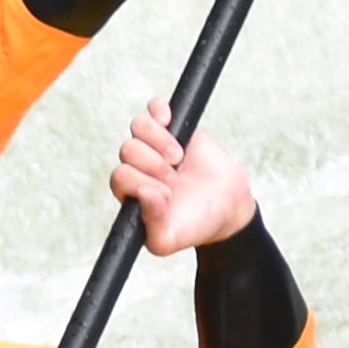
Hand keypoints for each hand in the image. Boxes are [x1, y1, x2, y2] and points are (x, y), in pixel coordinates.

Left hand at [112, 100, 259, 254]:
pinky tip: (169, 122)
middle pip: (128, 150)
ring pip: (138, 127)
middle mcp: (138, 167)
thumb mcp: (169, 239)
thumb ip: (152, 224)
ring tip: (178, 159)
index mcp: (130, 192)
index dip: (143, 182)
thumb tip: (145, 193)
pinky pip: (154, 108)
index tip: (166, 194)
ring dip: (160, 142)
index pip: (120, 176)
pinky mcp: (174, 129)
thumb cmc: (195, 225)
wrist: (228, 208)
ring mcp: (154, 146)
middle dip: (155, 166)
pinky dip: (158, 110)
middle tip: (175, 180)